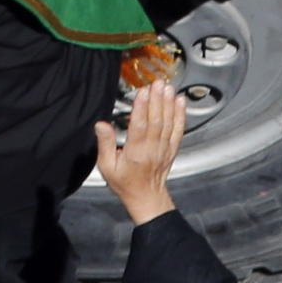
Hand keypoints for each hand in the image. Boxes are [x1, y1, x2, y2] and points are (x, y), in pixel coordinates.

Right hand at [93, 80, 185, 225]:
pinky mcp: (171, 148)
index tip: (142, 92)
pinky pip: (178, 130)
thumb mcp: (107, 167)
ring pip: (168, 123)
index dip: (141, 108)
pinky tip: (180, 102)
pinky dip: (180, 115)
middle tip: (157, 83)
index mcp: (135, 153)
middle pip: (156, 121)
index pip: (140, 127)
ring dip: (168, 103)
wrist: (146, 198)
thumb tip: (101, 125)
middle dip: (157, 100)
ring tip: (167, 87)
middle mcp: (152, 149)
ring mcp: (164, 149)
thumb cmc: (125, 183)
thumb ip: (104, 144)